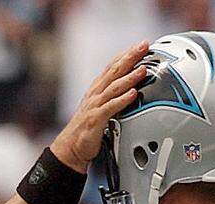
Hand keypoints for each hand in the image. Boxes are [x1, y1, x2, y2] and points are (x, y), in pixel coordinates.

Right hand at [50, 42, 149, 172]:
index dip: (126, 54)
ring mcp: (95, 105)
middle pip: (115, 71)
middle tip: (144, 45)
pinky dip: (122, 100)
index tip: (141, 44)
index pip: (113, 66)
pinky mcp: (96, 119)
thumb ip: (113, 96)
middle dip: (130, 57)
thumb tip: (130, 89)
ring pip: (114, 87)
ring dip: (129, 77)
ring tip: (143, 69)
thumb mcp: (101, 107)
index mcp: (97, 89)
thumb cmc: (87, 129)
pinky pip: (111, 107)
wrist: (70, 148)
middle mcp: (96, 93)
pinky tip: (132, 94)